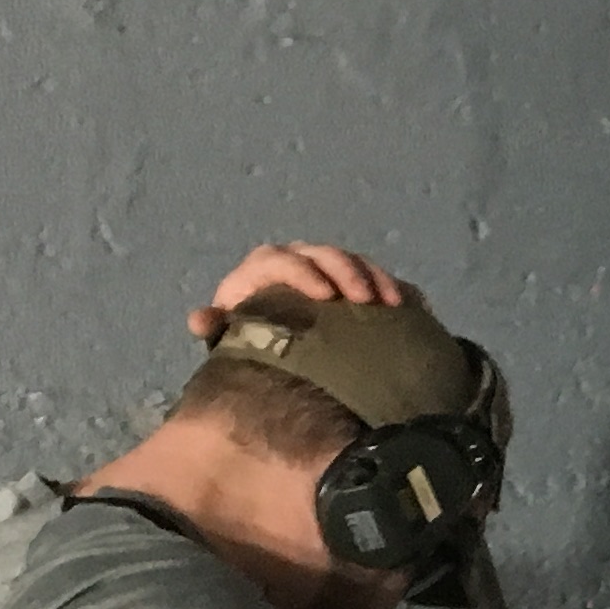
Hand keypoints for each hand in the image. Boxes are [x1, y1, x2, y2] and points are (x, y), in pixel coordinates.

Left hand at [192, 242, 407, 343]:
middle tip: (364, 298)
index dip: (302, 272)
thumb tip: (199, 320)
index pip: (281, 260)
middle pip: (323, 254)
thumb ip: (218, 328)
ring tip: (390, 304)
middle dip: (346, 271)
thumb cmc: (248, 344)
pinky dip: (394, 290)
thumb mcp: (229, 339)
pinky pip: (377, 278)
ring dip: (374, 278)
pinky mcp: (354, 286)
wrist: (274, 355)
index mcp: (262, 271)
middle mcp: (296, 264)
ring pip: (353, 262)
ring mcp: (328, 273)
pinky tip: (410, 308)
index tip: (325, 296)